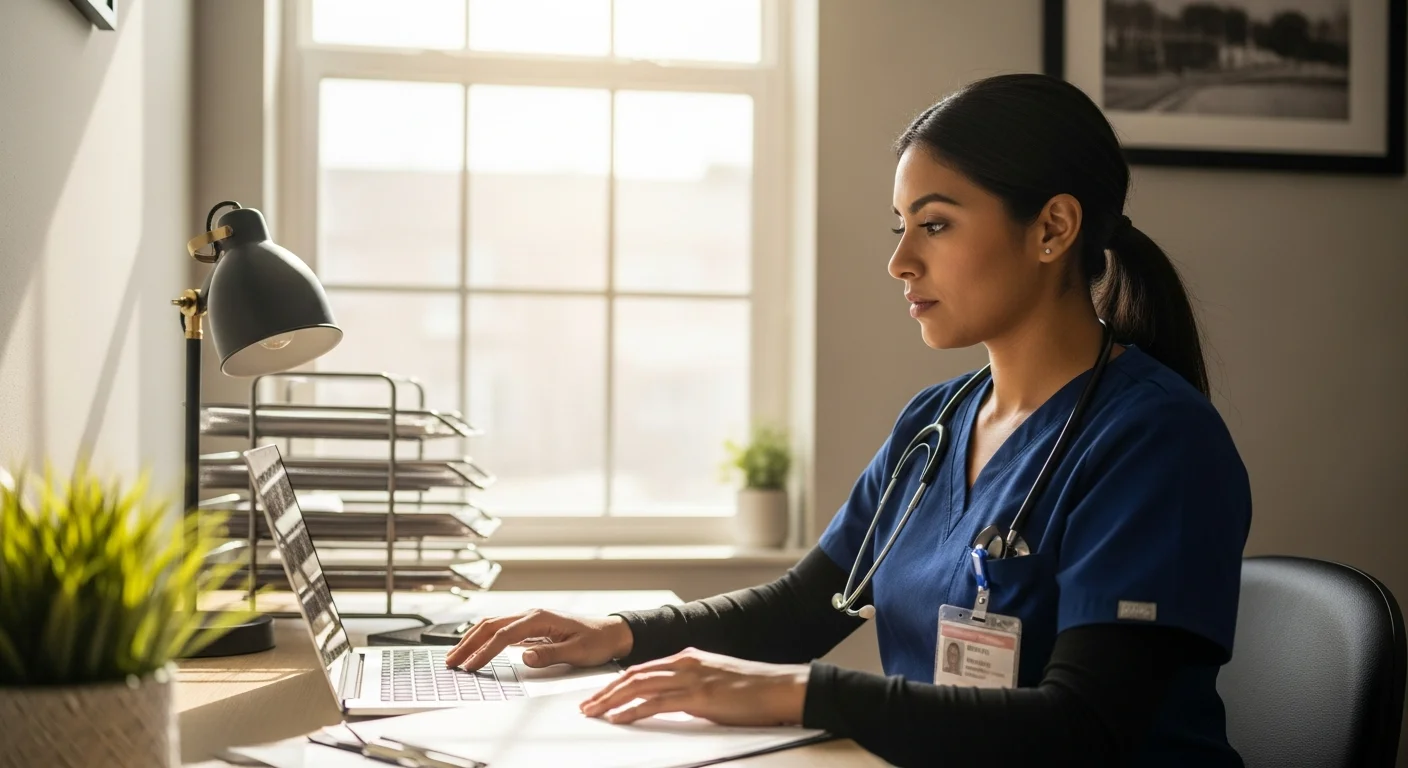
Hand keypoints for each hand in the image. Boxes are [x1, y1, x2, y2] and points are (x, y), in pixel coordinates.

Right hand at [444, 609, 633, 670]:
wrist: (610, 632)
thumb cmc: (596, 641)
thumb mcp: (577, 651)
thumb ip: (550, 654)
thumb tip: (524, 656)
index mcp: (539, 618)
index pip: (503, 636)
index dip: (484, 651)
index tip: (470, 666)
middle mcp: (531, 615)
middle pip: (490, 626)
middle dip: (468, 643)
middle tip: (450, 661)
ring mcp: (529, 620)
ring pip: (492, 625)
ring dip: (472, 639)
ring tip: (455, 656)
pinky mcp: (530, 627)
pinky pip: (500, 630)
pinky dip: (483, 638)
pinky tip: (475, 648)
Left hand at [579, 647, 809, 726]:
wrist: (781, 687)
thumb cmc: (753, 689)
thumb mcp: (715, 683)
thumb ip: (691, 688)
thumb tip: (673, 702)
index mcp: (688, 658)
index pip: (642, 669)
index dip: (617, 682)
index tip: (599, 696)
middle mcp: (685, 663)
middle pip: (633, 674)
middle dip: (605, 691)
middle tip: (585, 706)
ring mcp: (691, 678)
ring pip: (638, 686)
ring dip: (610, 700)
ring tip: (592, 712)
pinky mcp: (698, 696)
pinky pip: (656, 702)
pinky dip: (632, 710)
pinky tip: (618, 718)